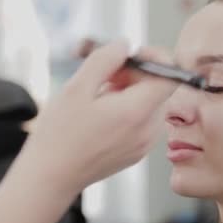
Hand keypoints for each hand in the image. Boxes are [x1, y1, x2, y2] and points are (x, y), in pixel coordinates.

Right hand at [14, 41, 176, 193]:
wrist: (51, 177)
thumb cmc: (60, 134)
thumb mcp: (77, 88)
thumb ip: (105, 60)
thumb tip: (125, 45)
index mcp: (137, 112)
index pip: (171, 76)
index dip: (156, 59)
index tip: (132, 55)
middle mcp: (148, 130)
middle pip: (160, 89)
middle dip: (138, 74)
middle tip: (106, 74)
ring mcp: (145, 144)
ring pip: (151, 104)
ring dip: (132, 92)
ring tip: (99, 96)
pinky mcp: (137, 153)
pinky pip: (144, 121)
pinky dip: (129, 110)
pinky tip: (102, 114)